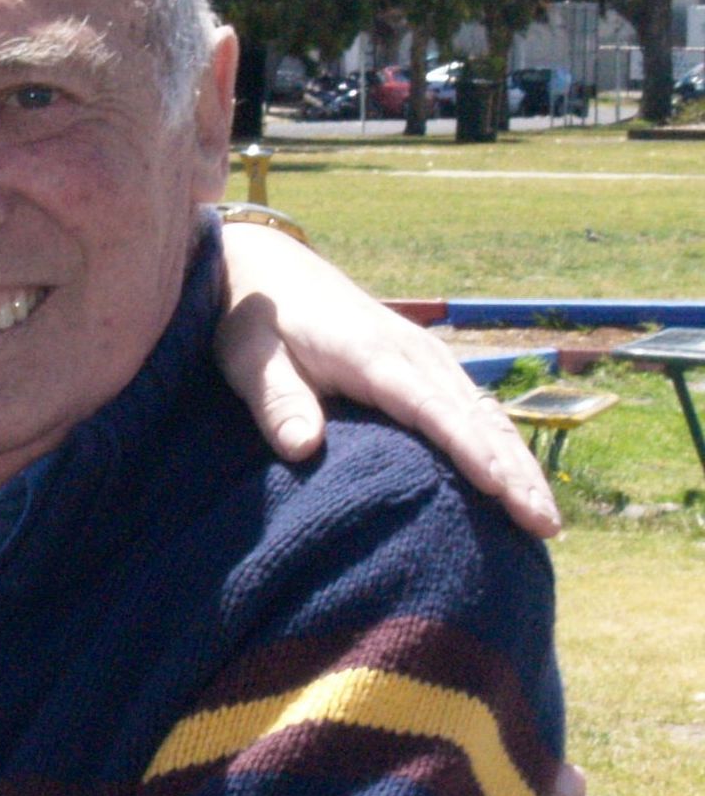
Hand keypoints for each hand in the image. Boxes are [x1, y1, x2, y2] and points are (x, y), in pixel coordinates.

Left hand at [214, 222, 559, 538]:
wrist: (266, 271)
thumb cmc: (252, 322)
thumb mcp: (250, 360)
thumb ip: (278, 402)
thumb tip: (304, 447)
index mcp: (373, 354)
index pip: (431, 408)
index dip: (468, 449)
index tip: (499, 489)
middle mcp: (412, 354)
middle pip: (476, 417)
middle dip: (514, 470)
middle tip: (543, 525)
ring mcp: (424, 359)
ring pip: (485, 416)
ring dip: (520, 464)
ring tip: (545, 521)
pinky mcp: (424, 368)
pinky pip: (473, 411)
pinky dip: (501, 447)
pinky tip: (517, 485)